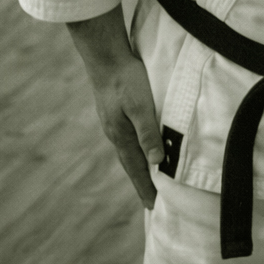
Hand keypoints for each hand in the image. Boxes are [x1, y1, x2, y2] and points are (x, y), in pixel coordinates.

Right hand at [67, 5, 162, 208]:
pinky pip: (129, 138)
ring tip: (148, 180)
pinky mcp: (117, 112)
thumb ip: (148, 132)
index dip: (146, 187)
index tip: (154, 206)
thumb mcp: (141, 106)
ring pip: (130, 151)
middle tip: (152, 201)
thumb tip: (156, 162)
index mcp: (121, 135)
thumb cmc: (126, 80)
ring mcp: (114, 123)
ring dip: (139, 167)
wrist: (106, 56)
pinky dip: (137, 149)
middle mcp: (116, 133)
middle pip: (132, 163)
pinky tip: (140, 148)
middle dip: (142, 182)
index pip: (137, 168)